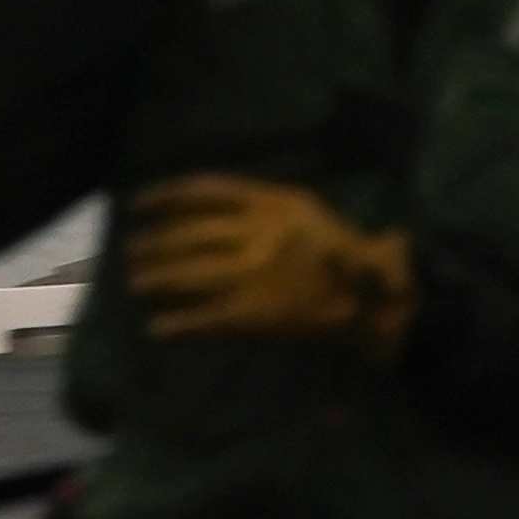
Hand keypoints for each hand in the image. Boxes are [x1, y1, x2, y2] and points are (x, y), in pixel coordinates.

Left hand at [123, 172, 413, 360]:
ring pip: (192, 274)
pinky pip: (209, 318)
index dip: (167, 195)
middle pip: (190, 235)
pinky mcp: (260, 316)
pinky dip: (180, 323)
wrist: (390, 302)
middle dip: (155, 244)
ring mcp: (258, 276)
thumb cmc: (349, 257)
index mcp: (276, 203)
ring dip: (158, 278)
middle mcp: (261, 234)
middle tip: (129, 251)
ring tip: (135, 283)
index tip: (137, 201)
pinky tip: (158, 328)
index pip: (208, 189)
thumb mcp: (311, 216)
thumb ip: (264, 213)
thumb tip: (198, 209)